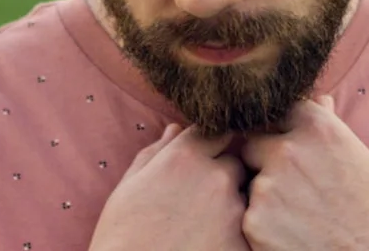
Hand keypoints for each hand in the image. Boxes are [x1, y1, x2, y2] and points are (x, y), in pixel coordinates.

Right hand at [90, 123, 250, 250]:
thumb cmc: (121, 236)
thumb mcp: (128, 187)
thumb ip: (156, 153)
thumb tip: (175, 129)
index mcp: (185, 157)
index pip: (217, 132)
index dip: (210, 147)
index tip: (199, 163)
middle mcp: (215, 177)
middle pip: (234, 165)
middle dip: (221, 177)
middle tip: (196, 202)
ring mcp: (234, 212)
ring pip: (243, 198)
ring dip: (229, 207)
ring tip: (199, 228)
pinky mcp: (242, 243)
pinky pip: (247, 231)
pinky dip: (233, 236)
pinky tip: (207, 244)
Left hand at [238, 96, 368, 250]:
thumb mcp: (357, 156)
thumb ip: (329, 125)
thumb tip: (320, 99)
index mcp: (316, 128)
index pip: (280, 112)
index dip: (283, 131)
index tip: (292, 148)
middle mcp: (288, 151)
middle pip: (253, 143)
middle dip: (264, 161)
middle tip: (292, 187)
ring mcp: (267, 187)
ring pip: (251, 182)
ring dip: (267, 195)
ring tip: (301, 215)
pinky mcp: (254, 222)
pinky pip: (249, 215)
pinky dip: (265, 225)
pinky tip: (293, 233)